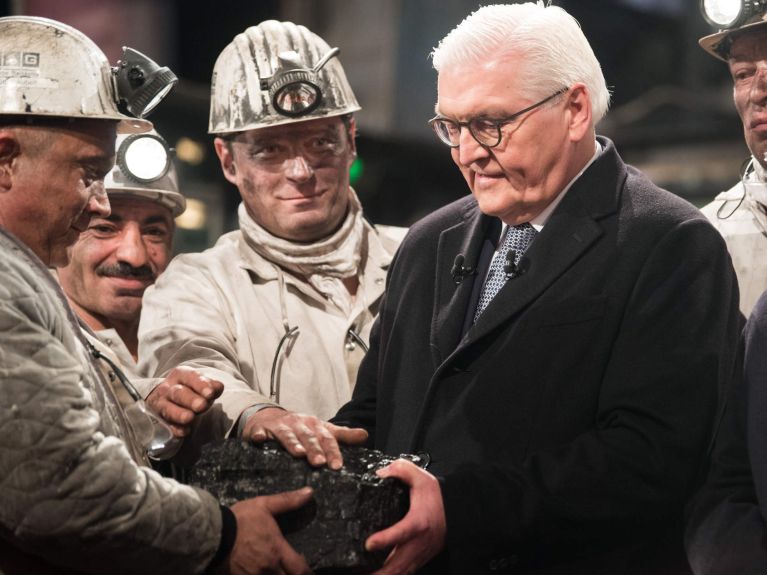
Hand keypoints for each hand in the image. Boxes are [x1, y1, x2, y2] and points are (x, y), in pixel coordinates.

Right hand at [146, 366, 223, 436]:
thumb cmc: (190, 389)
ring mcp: (161, 404)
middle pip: (178, 393)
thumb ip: (211, 385)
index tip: (210, 393)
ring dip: (180, 414)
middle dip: (190, 399)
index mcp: (181, 375)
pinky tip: (185, 431)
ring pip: (168, 409)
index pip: (190, 377)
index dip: (201, 385)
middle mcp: (168, 388)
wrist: (167, 398)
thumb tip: (218, 387)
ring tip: (190, 417)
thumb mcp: (200, 383)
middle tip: (202, 405)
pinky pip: (167, 426)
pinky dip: (176, 429)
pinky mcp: (160, 420)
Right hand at [223, 487, 313, 574]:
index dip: (308, 573)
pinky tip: (262, 572)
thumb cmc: (239, 520)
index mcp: (277, 551)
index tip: (309, 571)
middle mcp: (269, 568)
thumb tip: (310, 492)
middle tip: (293, 570)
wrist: (211, 535)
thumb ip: (288, 501)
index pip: (301, 570)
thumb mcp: (264, 505)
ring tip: (279, 570)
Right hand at [242, 407, 367, 469]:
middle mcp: (298, 424)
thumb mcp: (321, 429)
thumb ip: (342, 435)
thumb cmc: (299, 427)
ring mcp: (279, 426)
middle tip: (320, 463)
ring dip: (292, 443)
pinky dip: (258, 436)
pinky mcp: (260, 429)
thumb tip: (365, 435)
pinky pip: (259, 433)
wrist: (268, 417)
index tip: (337, 465)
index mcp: (314, 425)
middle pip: (308, 437)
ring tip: (298, 454)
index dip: (333, 451)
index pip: (326, 438)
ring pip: (287, 435)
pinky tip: (258, 440)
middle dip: (314, 449)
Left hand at [365, 459, 446, 574]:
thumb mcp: (422, 477)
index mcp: (419, 522)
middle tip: (360, 573)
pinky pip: (406, 572)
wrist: (457, 511)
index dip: (385, 540)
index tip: (368, 544)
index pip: (401, 533)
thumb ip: (402, 470)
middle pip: (398, 564)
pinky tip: (379, 574)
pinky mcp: (421, 559)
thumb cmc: (438, 497)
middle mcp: (420, 542)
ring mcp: (421, 554)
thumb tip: (381, 473)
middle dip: (380, 572)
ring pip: (401, 572)